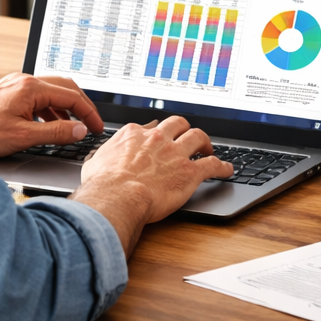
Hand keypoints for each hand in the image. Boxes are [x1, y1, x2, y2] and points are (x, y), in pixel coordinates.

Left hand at [0, 73, 103, 157]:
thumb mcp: (23, 136)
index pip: (71, 95)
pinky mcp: (9, 91)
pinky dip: (50, 109)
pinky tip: (48, 124)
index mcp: (31, 87)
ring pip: (51, 91)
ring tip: (72, 127)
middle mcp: (25, 80)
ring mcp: (16, 84)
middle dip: (81, 106)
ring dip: (65, 108)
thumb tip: (79, 130)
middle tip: (91, 124)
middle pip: (65, 87)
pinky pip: (38, 96)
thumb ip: (55, 132)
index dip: (88, 113)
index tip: (97, 128)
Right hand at [72, 116, 233, 256]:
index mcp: (134, 134)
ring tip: (209, 148)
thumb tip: (94, 157)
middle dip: (185, 128)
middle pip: (178, 123)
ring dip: (206, 142)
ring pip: (198, 136)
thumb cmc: (103, 184)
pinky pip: (212, 165)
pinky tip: (227, 169)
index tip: (161, 137)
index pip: (151, 127)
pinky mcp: (189, 172)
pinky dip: (222, 166)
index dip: (158, 132)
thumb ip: (99, 156)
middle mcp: (157, 139)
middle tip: (188, 136)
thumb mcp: (93, 163)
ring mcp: (175, 153)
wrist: (117, 196)